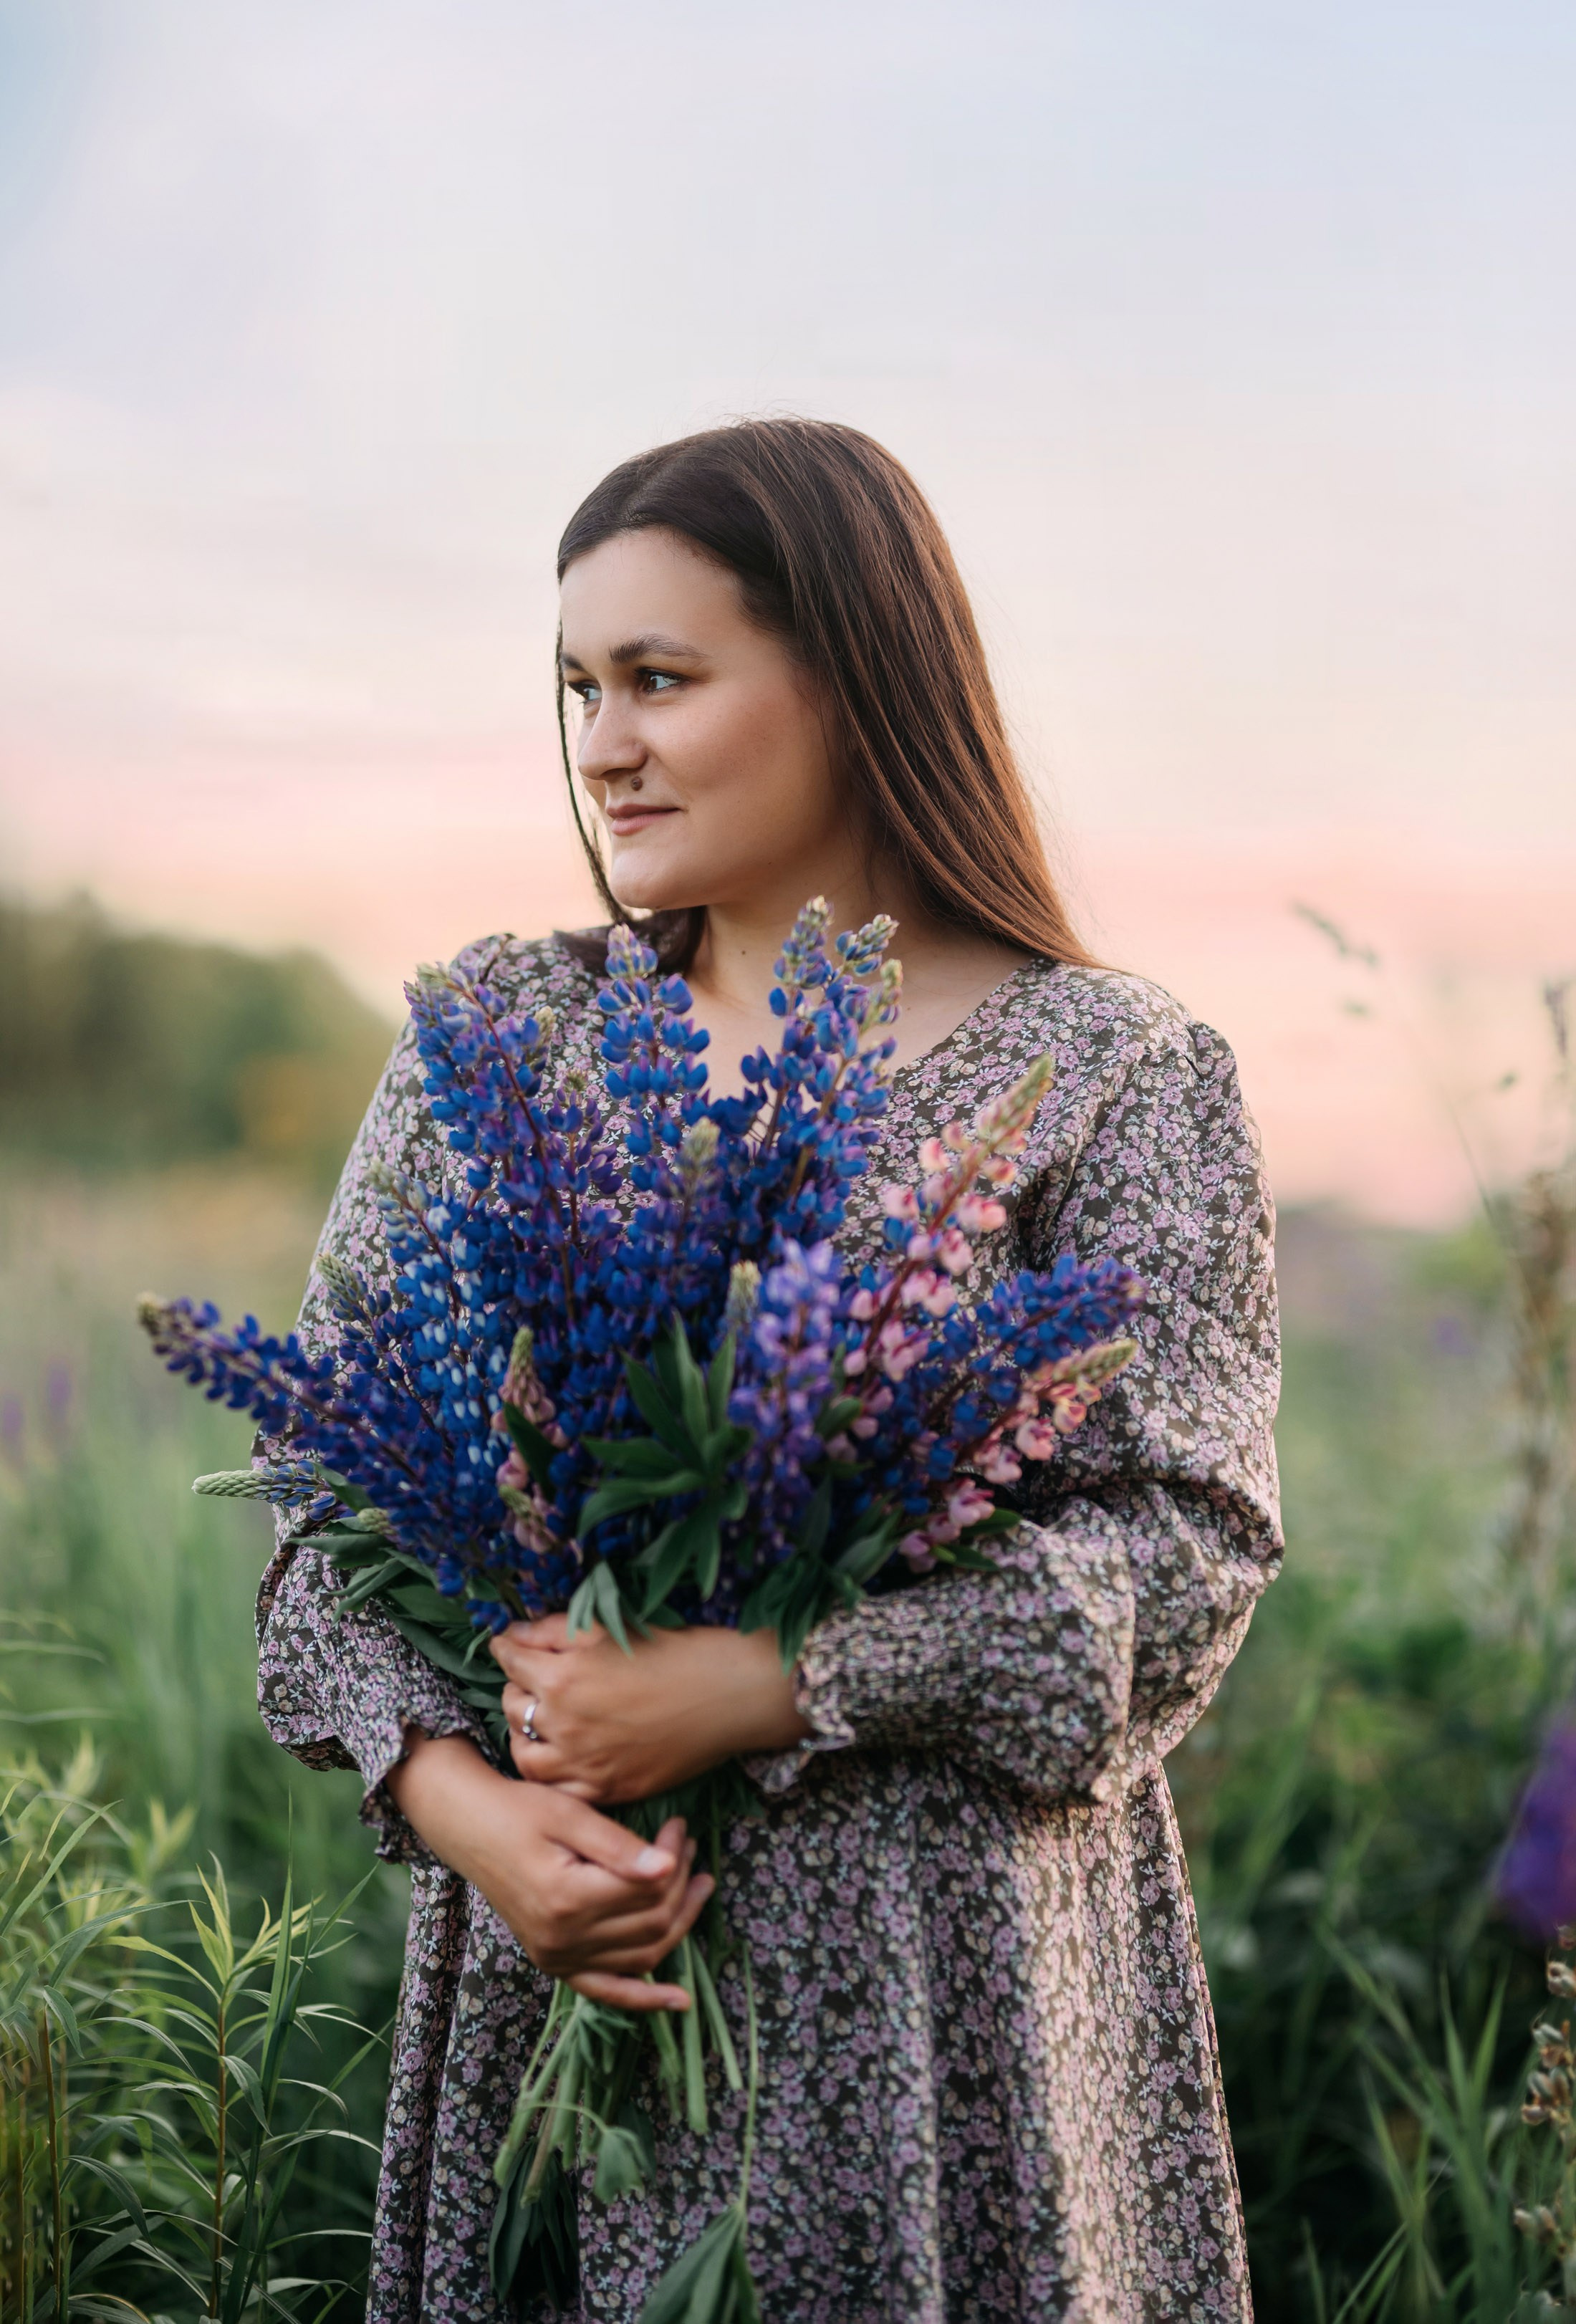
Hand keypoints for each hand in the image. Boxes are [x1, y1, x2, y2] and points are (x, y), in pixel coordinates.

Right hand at [385, 1732, 711, 2010]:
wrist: (471, 1829)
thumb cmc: (518, 1810)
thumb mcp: (568, 1814)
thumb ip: (618, 1846)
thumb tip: (668, 1868)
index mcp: (568, 1899)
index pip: (647, 1888)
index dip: (674, 1858)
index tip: (680, 1827)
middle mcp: (563, 1940)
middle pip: (652, 1922)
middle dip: (681, 1882)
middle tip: (688, 1845)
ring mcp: (557, 1958)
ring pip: (642, 1954)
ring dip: (679, 1923)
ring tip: (699, 1884)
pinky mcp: (555, 1963)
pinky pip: (607, 1990)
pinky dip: (644, 1998)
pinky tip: (679, 2000)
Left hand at [491, 1614, 810, 1802]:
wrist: (729, 1696)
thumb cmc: (675, 1652)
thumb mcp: (609, 1628)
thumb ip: (553, 1630)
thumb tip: (513, 1635)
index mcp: (562, 1677)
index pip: (510, 1661)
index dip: (507, 1648)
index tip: (510, 1646)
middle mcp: (564, 1726)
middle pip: (512, 1707)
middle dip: (517, 1688)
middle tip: (532, 1679)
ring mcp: (584, 1764)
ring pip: (525, 1758)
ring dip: (524, 1736)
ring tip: (539, 1722)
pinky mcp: (609, 1789)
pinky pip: (560, 1793)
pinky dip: (552, 1777)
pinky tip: (561, 1759)